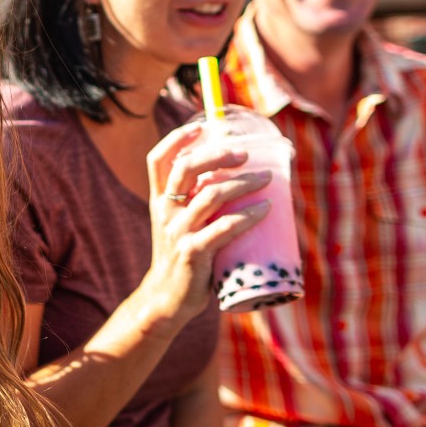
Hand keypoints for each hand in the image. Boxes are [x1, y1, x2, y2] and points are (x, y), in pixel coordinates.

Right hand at [140, 122, 272, 324]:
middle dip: (217, 154)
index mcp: (159, 201)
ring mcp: (178, 232)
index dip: (178, 138)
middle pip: (186, 168)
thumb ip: (198, 205)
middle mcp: (165, 212)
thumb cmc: (183, 260)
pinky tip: (267, 208)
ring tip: (267, 179)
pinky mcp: (193, 253)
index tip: (204, 125)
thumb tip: (240, 181)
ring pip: (211, 195)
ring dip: (244, 183)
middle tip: (245, 154)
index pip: (158, 159)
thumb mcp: (180, 226)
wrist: (165, 301)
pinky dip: (249, 215)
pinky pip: (225, 227)